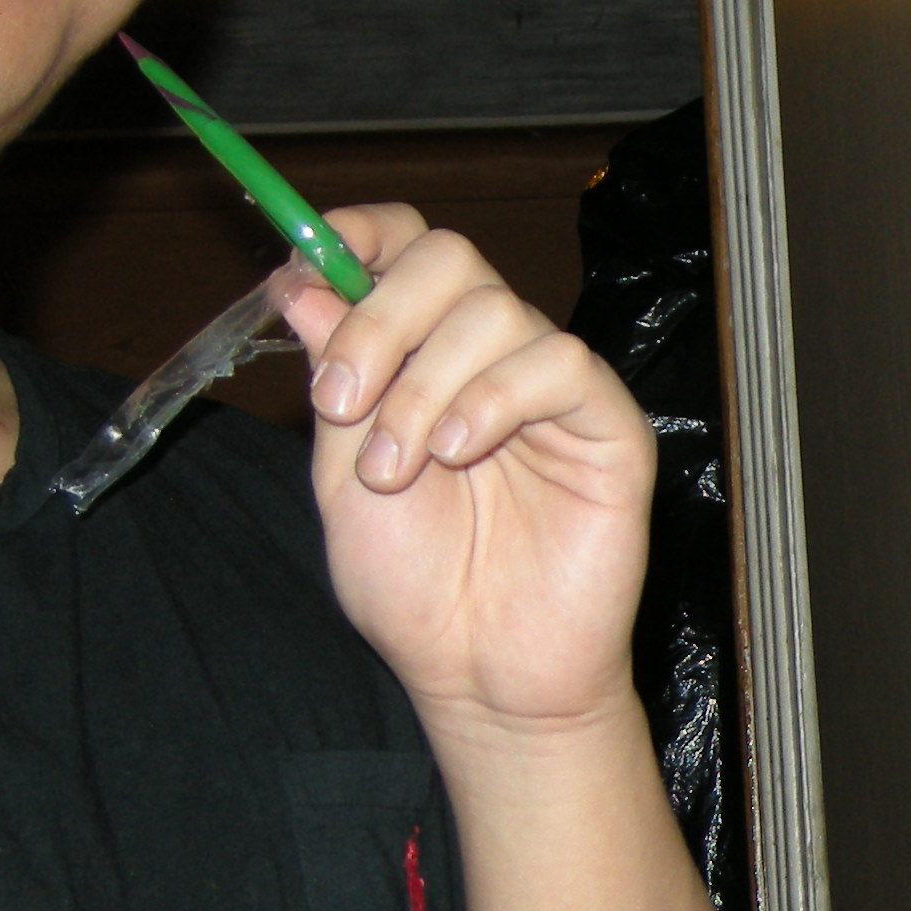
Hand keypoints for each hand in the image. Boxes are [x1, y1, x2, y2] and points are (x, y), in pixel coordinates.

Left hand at [276, 207, 653, 738]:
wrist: (480, 674)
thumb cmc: (417, 591)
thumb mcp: (339, 474)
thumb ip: (333, 374)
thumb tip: (302, 277)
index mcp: (424, 356)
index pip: (405, 248)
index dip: (358, 236)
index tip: (306, 269)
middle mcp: (490, 358)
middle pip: (448, 258)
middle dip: (379, 319)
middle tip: (343, 402)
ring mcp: (551, 389)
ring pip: (496, 309)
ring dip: (424, 385)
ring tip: (399, 467)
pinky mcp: (608, 425)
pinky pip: (558, 362)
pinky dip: (492, 399)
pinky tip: (462, 454)